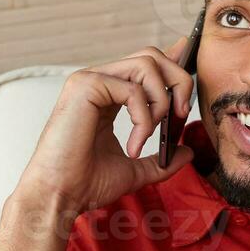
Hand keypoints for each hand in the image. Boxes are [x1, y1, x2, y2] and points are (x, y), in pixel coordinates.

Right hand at [13, 37, 195, 219]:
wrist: (61, 195)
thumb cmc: (86, 183)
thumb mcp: (135, 171)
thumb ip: (161, 160)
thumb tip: (187, 153)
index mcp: (108, 95)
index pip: (144, 65)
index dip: (171, 58)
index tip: (188, 54)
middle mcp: (98, 81)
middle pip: (152, 56)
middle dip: (178, 81)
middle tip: (180, 115)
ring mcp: (90, 80)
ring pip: (147, 64)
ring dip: (161, 100)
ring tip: (152, 133)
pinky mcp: (86, 85)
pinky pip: (133, 89)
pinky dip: (144, 118)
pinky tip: (133, 145)